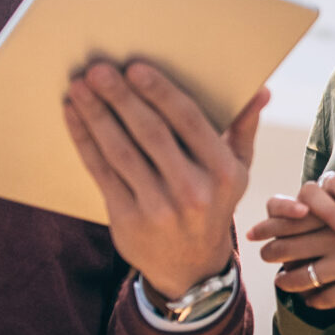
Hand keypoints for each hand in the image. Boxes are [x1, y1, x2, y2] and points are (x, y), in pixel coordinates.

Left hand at [63, 64, 266, 297]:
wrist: (191, 267)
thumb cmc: (214, 204)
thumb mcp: (238, 171)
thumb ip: (244, 128)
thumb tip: (261, 91)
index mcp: (223, 172)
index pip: (190, 123)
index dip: (161, 93)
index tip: (136, 68)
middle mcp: (193, 191)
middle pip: (151, 134)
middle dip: (121, 98)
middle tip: (99, 70)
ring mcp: (158, 208)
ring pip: (121, 152)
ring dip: (96, 116)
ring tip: (80, 87)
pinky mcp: (127, 219)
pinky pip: (101, 172)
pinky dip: (84, 141)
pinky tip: (74, 116)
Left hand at [245, 150, 334, 307]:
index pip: (296, 216)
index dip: (272, 223)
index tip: (259, 229)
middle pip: (289, 247)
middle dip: (271, 251)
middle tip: (263, 254)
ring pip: (302, 277)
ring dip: (287, 279)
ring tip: (282, 280)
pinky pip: (325, 299)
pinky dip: (312, 300)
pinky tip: (310, 299)